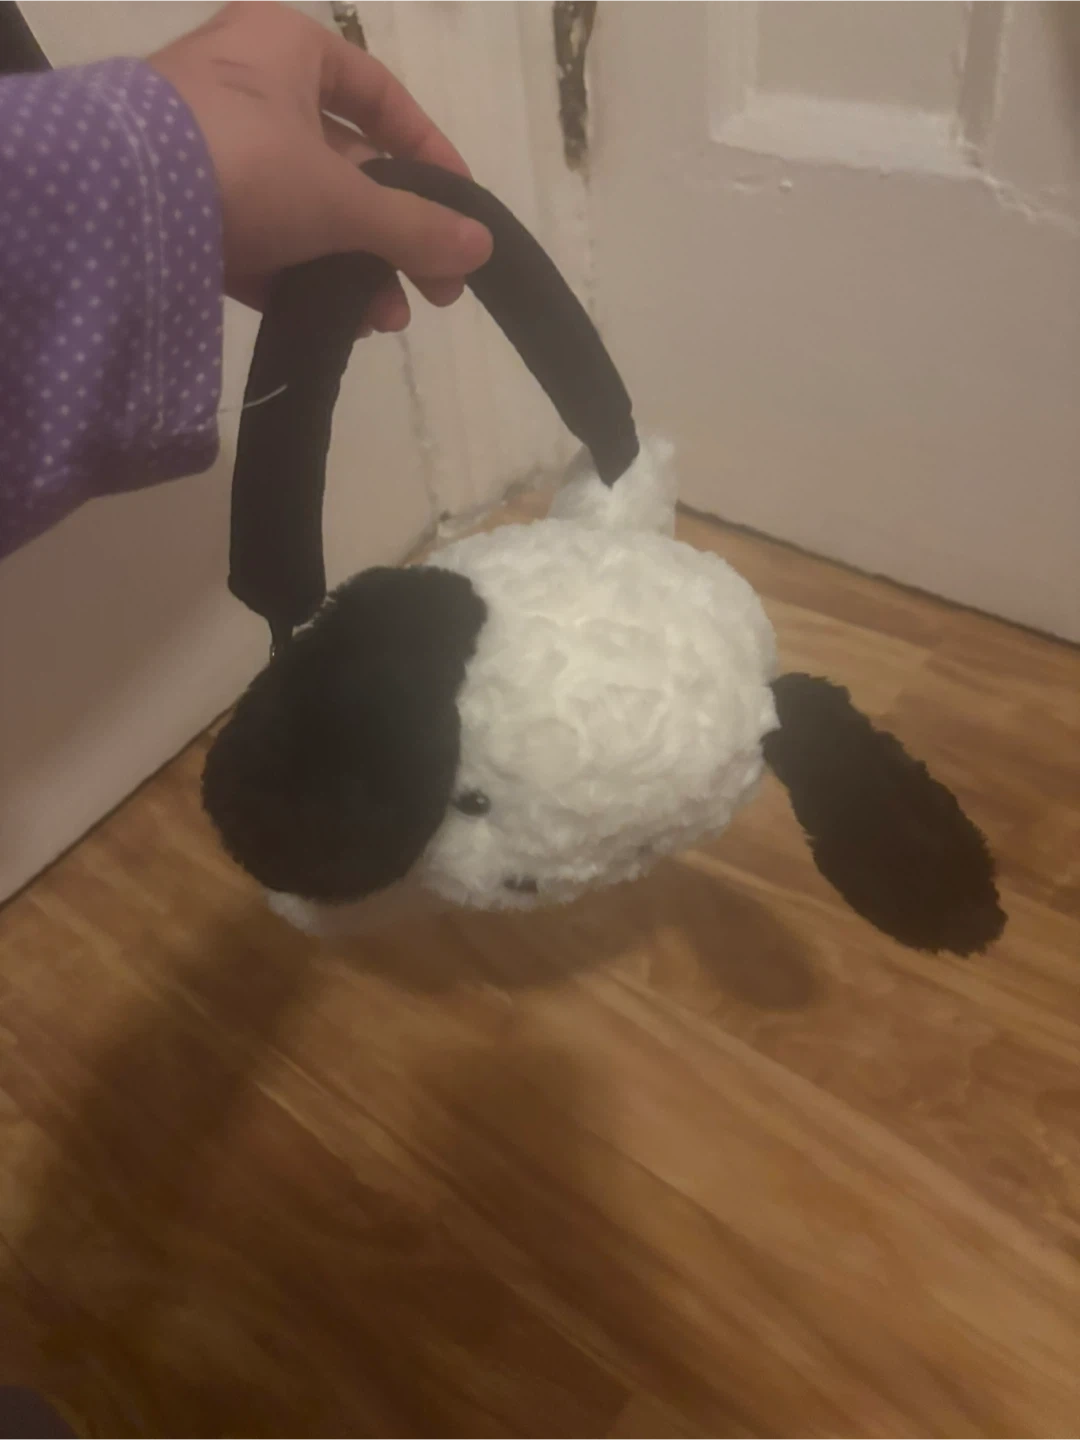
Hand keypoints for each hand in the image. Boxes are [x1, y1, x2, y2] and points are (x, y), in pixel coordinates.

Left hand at [149, 0, 492, 332]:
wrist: (114, 209)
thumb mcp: (344, 199)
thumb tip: (481, 248)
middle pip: (346, 164)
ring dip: (353, 267)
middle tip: (435, 290)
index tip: (460, 211)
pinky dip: (300, 279)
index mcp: (288, 48)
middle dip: (394, 235)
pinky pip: (260, 240)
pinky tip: (334, 322)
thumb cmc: (246, 164)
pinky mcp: (185, 209)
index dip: (428, 154)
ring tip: (384, 320)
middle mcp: (247, 87)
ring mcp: (212, 149)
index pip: (380, 96)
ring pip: (305, 210)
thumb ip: (415, 225)